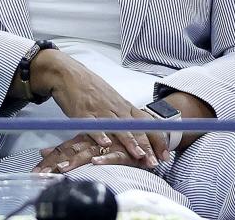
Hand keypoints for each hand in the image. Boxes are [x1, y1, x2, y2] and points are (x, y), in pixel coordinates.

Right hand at [30, 50, 165, 167]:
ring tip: (138, 155)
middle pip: (135, 127)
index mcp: (124, 106)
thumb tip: (138, 132)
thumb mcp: (112, 99)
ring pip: (117, 127)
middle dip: (146, 146)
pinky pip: (92, 124)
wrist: (69, 73)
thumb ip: (123, 115)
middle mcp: (115, 108)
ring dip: (129, 142)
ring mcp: (99, 109)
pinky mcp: (82, 112)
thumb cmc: (90, 88)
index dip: (156, 139)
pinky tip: (105, 142)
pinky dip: (99, 133)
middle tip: (154, 162)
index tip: (165, 155)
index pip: (146, 122)